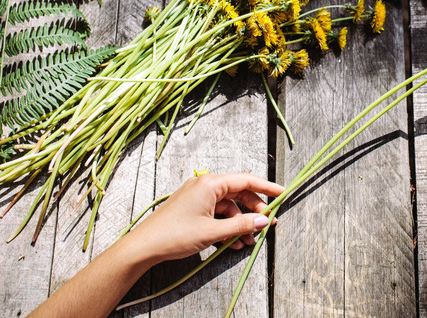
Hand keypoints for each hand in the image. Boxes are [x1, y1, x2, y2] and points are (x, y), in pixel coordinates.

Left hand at [124, 172, 284, 268]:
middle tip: (267, 224)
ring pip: (228, 206)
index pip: (245, 180)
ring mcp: (197, 197)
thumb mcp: (212, 232)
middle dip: (253, 210)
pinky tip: (233, 242)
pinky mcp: (192, 208)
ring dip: (240, 222)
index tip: (282, 193)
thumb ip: (241, 226)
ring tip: (248, 241)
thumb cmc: (175, 235)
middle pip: (238, 193)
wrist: (144, 246)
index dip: (266, 187)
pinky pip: (216, 213)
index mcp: (210, 183)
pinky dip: (226, 226)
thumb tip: (263, 220)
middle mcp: (204, 185)